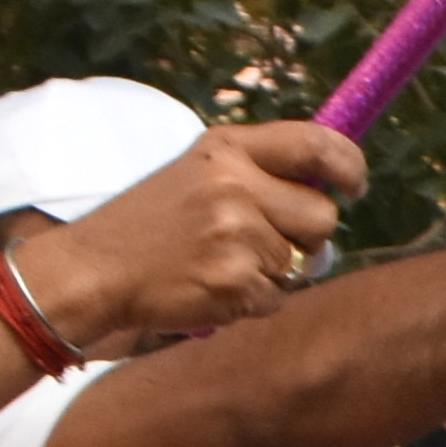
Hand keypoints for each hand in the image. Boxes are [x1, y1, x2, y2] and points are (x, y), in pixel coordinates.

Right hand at [10, 124, 361, 348]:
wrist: (92, 271)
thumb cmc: (151, 225)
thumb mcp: (198, 173)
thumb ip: (261, 172)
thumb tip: (334, 192)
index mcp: (227, 149)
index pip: (318, 144)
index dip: (348, 166)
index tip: (353, 186)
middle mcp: (234, 184)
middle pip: (323, 216)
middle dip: (305, 237)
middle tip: (257, 242)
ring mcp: (235, 234)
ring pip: (302, 263)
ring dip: (273, 272)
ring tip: (219, 262)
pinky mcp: (233, 281)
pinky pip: (277, 298)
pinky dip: (252, 301)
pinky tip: (210, 287)